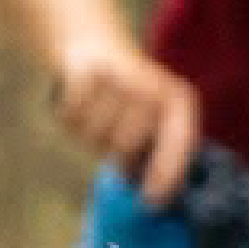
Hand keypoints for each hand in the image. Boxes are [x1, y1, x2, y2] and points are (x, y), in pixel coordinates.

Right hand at [45, 37, 199, 194]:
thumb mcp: (149, 120)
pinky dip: (69, 116)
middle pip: (124, 147)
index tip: (152, 202)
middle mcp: (155, 88)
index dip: (166, 175)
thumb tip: (152, 196)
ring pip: (94, 134)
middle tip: (110, 129)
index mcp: (179, 102)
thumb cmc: (124, 99)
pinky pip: (72, 115)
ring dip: (87, 132)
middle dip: (110, 149)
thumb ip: (153, 154)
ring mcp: (122, 77)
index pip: (179, 145)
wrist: (92, 44)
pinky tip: (78, 99)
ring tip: (96, 109)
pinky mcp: (88, 70)